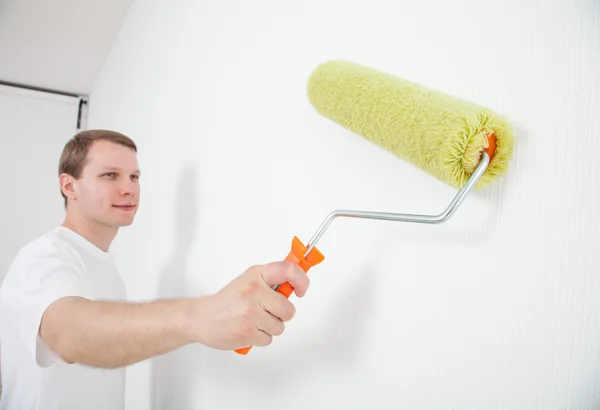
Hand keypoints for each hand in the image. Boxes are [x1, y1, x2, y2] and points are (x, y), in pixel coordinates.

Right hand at [191, 261, 309, 349]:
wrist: (200, 317)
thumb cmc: (227, 301)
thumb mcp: (248, 281)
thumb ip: (270, 282)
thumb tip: (295, 283)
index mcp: (256, 275)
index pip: (288, 270)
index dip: (301, 280)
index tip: (301, 290)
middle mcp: (254, 291)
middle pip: (288, 309)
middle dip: (281, 315)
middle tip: (266, 312)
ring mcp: (251, 312)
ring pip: (279, 327)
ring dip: (269, 328)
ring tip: (252, 321)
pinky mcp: (247, 331)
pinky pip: (268, 339)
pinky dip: (259, 338)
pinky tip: (247, 329)